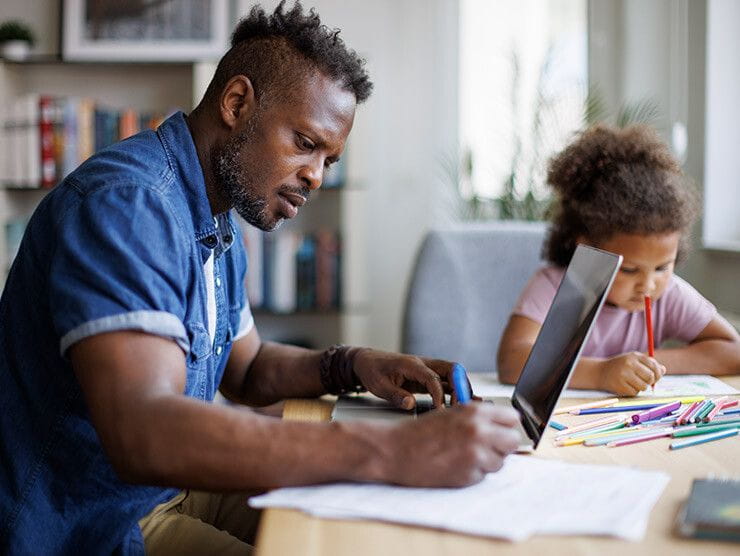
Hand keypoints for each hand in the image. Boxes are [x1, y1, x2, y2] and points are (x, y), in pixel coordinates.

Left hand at [352, 349, 468, 409]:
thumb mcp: (379, 386)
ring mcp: (427, 369)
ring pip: (452, 374)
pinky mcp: (427, 377)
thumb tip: (410, 405)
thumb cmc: (372, 371)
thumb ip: (395, 395)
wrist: (367, 361)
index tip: (439, 410)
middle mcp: (423, 364)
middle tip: (459, 406)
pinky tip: (463, 402)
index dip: (439, 395)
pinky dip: (455, 391)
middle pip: (452, 369)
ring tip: (463, 406)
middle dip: (460, 387)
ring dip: (460, 389)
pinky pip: (446, 382)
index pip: (433, 378)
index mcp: (411, 364)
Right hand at [381, 404, 520, 486]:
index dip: (506, 425)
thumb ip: (478, 418)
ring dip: (487, 461)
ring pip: (500, 461)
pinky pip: (483, 476)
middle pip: (513, 441)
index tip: (502, 430)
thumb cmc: (419, 432)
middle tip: (486, 447)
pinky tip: (454, 465)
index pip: (512, 418)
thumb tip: (502, 427)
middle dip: (502, 445)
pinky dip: (472, 473)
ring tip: (463, 456)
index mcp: (474, 411)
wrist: (396, 450)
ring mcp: (475, 454)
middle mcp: (478, 431)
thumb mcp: (451, 414)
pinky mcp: (469, 475)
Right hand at [598, 352, 665, 395]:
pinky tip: (626, 386)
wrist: (600, 372)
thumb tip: (663, 370)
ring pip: (644, 387)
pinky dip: (633, 391)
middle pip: (651, 377)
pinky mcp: (619, 385)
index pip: (654, 366)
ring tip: (633, 383)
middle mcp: (629, 364)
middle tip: (645, 381)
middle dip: (650, 382)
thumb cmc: (621, 366)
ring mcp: (623, 375)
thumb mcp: (634, 361)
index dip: (658, 374)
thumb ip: (649, 364)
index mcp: (634, 356)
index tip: (655, 377)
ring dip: (641, 387)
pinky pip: (635, 392)